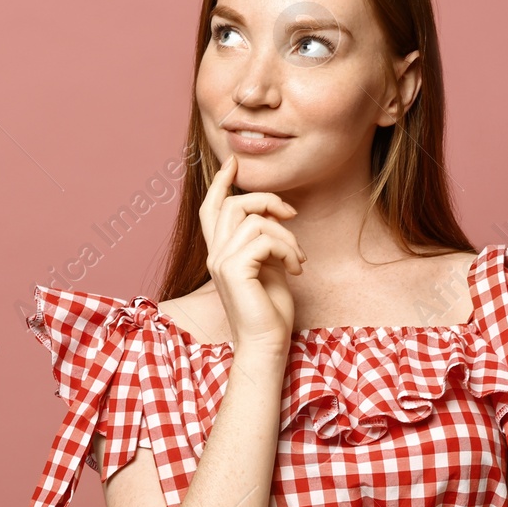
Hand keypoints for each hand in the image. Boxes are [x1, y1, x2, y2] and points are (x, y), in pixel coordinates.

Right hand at [200, 154, 304, 353]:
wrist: (266, 343)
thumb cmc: (270, 310)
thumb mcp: (268, 267)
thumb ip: (263, 241)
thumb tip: (274, 216)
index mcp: (220, 253)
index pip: (210, 210)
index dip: (219, 183)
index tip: (232, 162)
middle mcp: (215, 254)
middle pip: (233, 204)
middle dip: (268, 200)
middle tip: (292, 215)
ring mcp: (221, 261)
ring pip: (254, 219)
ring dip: (286, 234)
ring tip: (297, 258)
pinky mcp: (233, 269)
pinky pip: (265, 238)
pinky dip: (288, 249)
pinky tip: (296, 269)